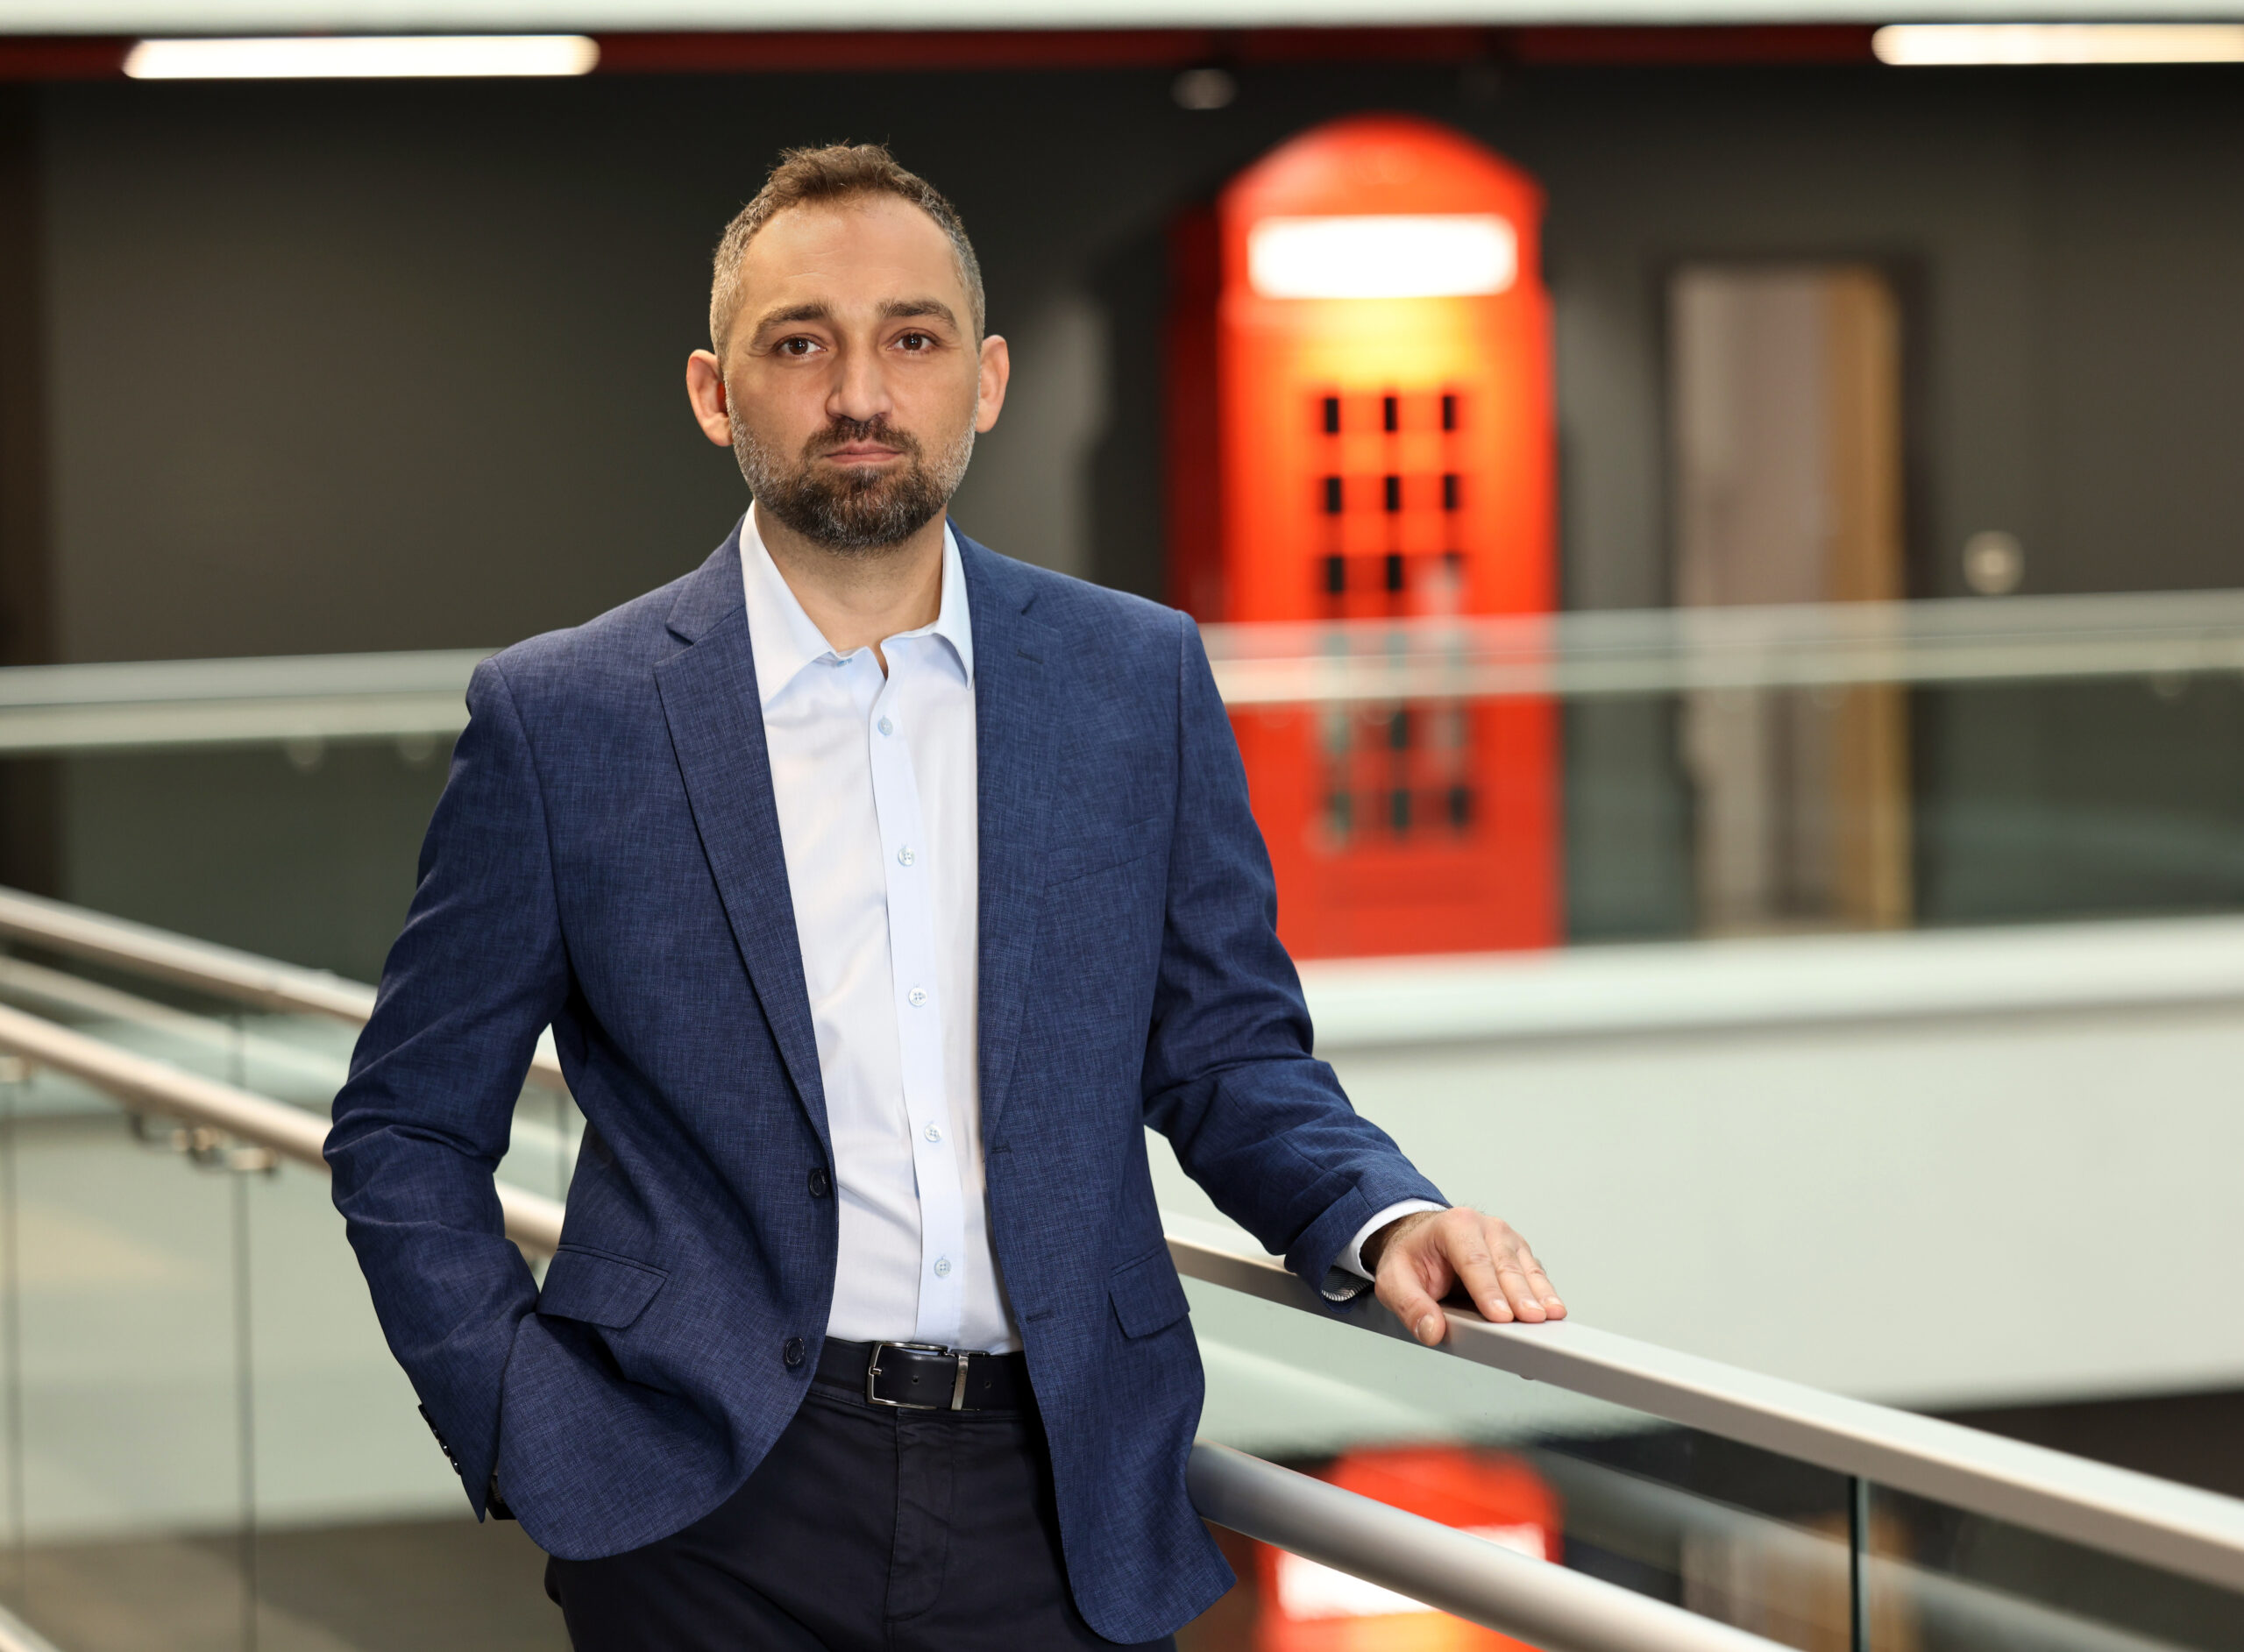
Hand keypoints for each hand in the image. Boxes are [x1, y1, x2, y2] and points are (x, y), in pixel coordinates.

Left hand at [1364, 1207, 1565, 1345]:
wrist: (1421, 1241)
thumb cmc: (1412, 1257)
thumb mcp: (1394, 1280)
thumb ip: (1410, 1305)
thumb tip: (1431, 1330)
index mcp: (1454, 1225)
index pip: (1473, 1260)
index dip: (1488, 1289)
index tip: (1500, 1316)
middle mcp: (1485, 1227)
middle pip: (1505, 1264)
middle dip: (1519, 1294)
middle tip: (1531, 1320)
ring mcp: (1506, 1239)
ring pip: (1526, 1268)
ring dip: (1538, 1294)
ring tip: (1549, 1317)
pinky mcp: (1519, 1254)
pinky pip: (1535, 1274)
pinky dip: (1544, 1293)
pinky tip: (1552, 1311)